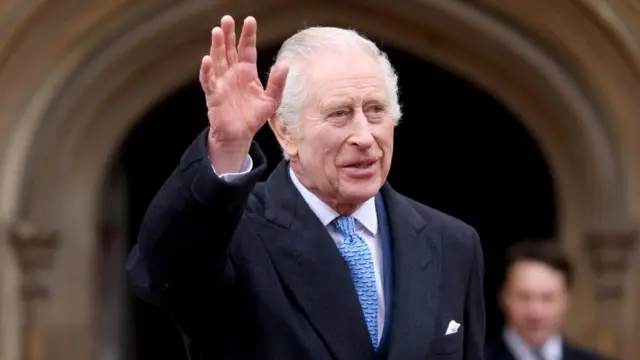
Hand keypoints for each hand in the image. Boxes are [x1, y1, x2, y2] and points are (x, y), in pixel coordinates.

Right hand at [199, 15, 288, 171]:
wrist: (239, 135)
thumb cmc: (253, 117)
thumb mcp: (272, 100)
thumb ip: (277, 83)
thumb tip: (285, 65)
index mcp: (247, 72)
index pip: (247, 50)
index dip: (248, 36)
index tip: (250, 20)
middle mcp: (233, 74)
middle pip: (229, 50)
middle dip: (229, 35)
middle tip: (227, 19)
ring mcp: (221, 83)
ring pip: (217, 60)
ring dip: (217, 47)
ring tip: (217, 31)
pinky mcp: (213, 95)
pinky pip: (208, 81)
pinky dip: (207, 71)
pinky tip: (207, 60)